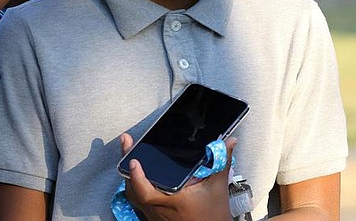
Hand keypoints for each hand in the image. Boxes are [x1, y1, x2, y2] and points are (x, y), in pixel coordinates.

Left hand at [119, 133, 234, 220]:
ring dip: (129, 177)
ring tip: (129, 156)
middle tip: (126, 145)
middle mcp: (159, 210)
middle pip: (133, 189)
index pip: (146, 191)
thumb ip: (220, 162)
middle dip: (126, 166)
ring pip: (133, 196)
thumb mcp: (218, 187)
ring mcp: (155, 216)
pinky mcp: (154, 219)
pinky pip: (138, 203)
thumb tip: (228, 142)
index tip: (133, 160)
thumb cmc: (214, 216)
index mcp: (172, 201)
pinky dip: (135, 188)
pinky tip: (136, 176)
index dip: (136, 177)